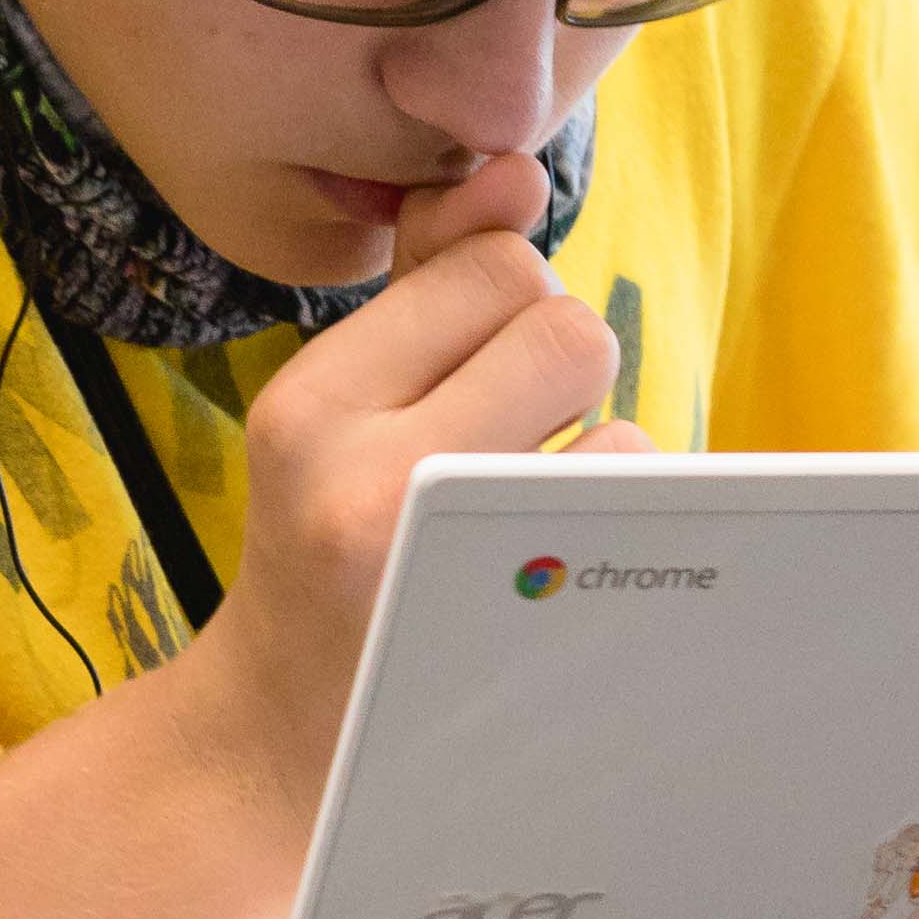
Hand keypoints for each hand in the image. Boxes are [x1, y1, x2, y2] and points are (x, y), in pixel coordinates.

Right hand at [165, 153, 645, 814]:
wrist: (281, 745)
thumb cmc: (324, 548)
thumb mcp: (335, 409)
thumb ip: (420, 283)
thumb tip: (511, 174)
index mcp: (310, 406)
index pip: (490, 268)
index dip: (502, 309)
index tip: (456, 379)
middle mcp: (368, 481)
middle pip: (566, 325)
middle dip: (555, 371)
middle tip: (492, 443)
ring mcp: (460, 570)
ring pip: (616, 424)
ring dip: (588, 459)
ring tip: (508, 526)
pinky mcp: (533, 631)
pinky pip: (637, 516)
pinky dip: (614, 529)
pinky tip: (545, 577)